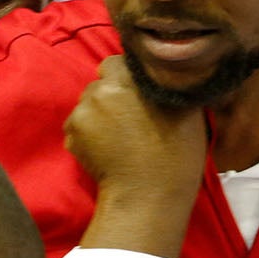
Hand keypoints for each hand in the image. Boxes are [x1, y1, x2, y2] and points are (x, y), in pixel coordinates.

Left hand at [66, 55, 206, 257]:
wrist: (148, 194)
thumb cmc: (177, 152)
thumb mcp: (187, 108)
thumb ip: (168, 82)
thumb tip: (164, 69)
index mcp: (128, 78)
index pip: (116, 62)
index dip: (126, 77)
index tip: (137, 93)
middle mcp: (100, 90)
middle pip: (100, 84)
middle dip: (112, 95)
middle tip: (130, 117)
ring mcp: (82, 112)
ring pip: (88, 104)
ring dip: (99, 113)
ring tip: (118, 136)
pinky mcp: (72, 134)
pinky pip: (77, 125)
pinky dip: (88, 133)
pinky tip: (105, 147)